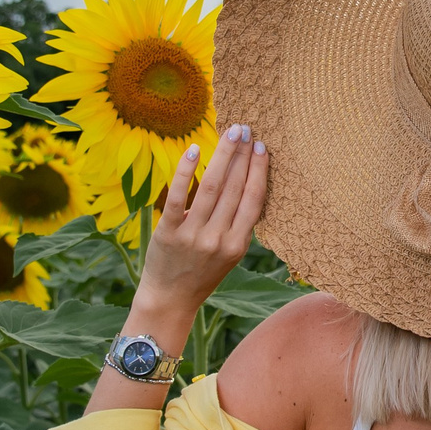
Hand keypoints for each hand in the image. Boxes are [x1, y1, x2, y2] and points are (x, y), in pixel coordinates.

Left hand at [90, 125, 269, 412]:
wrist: (169, 300)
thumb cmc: (202, 275)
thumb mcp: (229, 256)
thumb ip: (237, 224)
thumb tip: (247, 182)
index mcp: (237, 245)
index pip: (252, 200)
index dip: (259, 171)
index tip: (262, 147)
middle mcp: (217, 239)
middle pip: (234, 188)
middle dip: (242, 155)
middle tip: (246, 129)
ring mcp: (192, 235)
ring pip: (211, 187)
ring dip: (223, 156)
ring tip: (230, 133)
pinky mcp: (168, 232)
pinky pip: (179, 195)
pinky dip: (187, 171)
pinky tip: (194, 149)